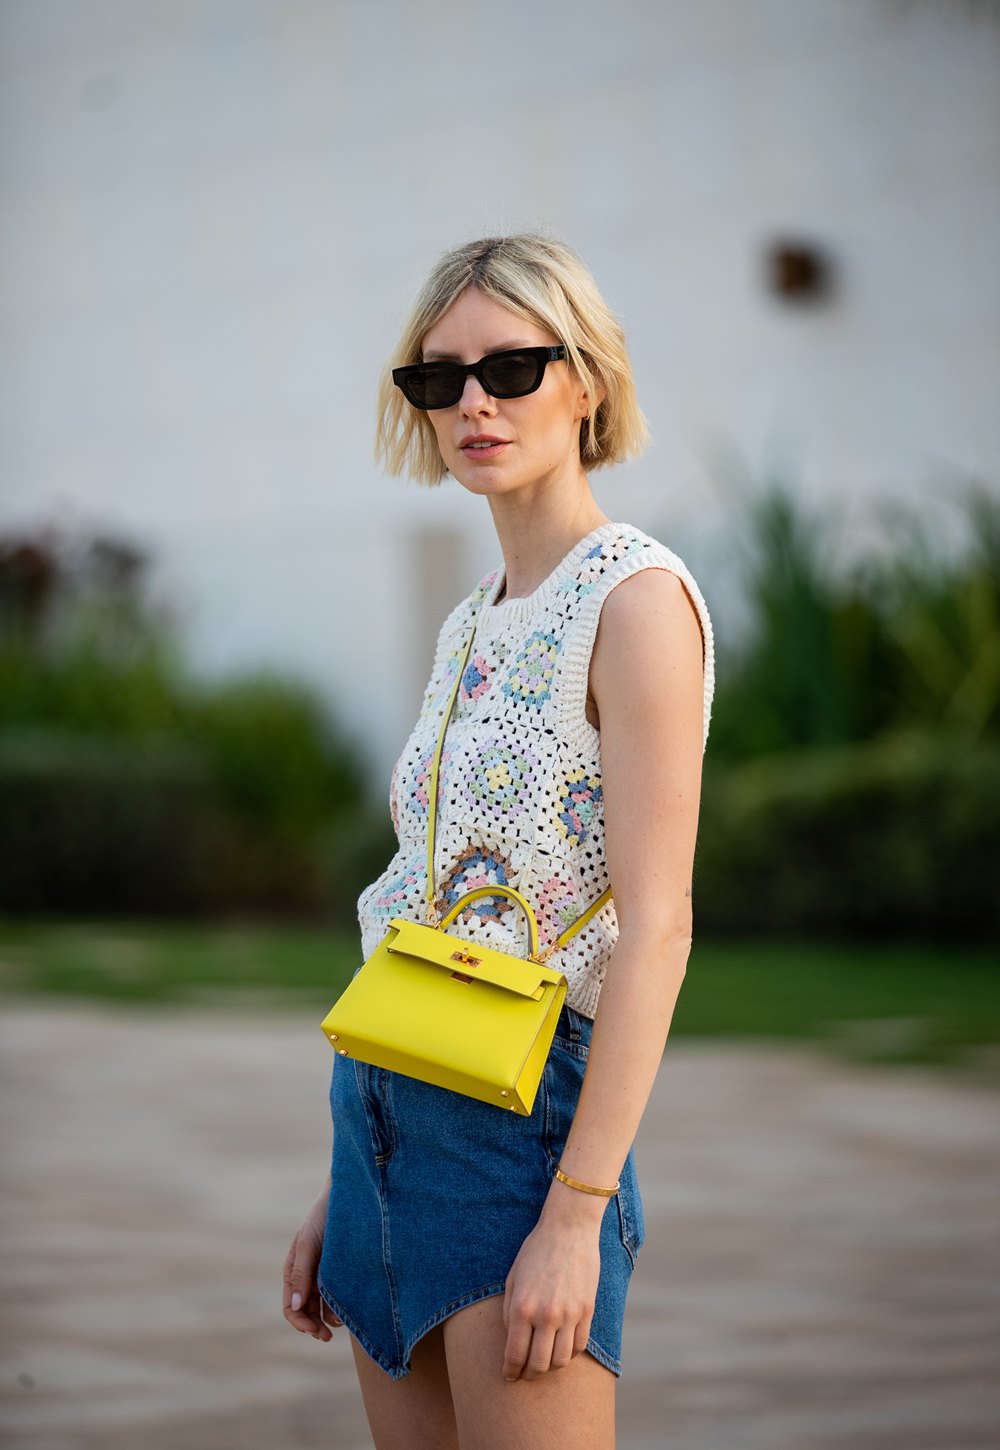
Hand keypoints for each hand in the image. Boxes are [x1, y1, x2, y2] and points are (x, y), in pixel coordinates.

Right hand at [283, 1183, 340, 1341]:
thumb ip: (301, 1273)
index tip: (315, 1330)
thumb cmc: (323, 1218)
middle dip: (314, 1327)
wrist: (348, 1198)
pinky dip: (340, 1307)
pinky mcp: (341, 1273)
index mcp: (294, 1272)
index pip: (291, 1307)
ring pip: (323, 1309)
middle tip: (327, 1337)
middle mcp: (307, 1278)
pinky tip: (349, 1310)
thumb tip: (296, 1306)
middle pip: (306, 1313)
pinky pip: (338, 1297)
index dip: (301, 1323)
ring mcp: (324, 1276)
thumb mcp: (308, 1244)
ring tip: (342, 1321)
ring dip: (329, 1319)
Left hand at [501, 1192, 602, 1381]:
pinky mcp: (587, 1311)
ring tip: (544, 1363)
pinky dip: (570, 1353)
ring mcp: (569, 1315)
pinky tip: (562, 1347)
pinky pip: (580, 1346)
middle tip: (525, 1374)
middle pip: (538, 1365)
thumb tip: (512, 1339)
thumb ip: (509, 1311)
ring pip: (561, 1360)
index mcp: (522, 1307)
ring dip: (551, 1367)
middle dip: (529, 1375)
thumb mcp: (513, 1278)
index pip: (515, 1354)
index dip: (510, 1370)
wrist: (569, 1229)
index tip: (509, 1376)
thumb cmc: (536, 1251)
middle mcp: (546, 1315)